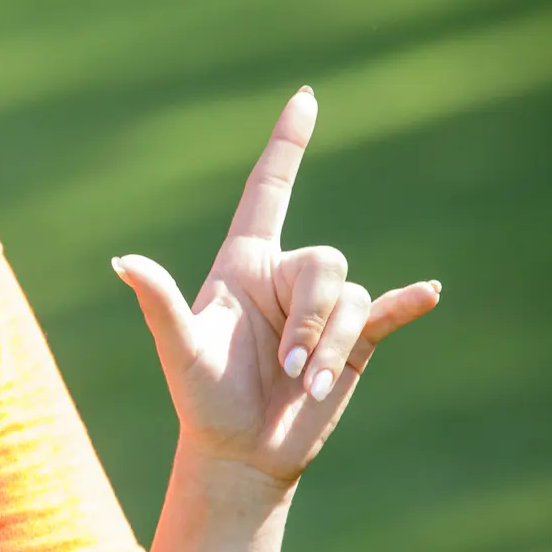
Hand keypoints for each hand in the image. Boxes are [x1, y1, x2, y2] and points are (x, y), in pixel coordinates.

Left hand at [114, 87, 439, 491]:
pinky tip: (428, 294)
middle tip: (288, 367)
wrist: (241, 453)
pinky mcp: (356, 341)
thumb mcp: (180, 349)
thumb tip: (123, 261)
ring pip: (351, 298)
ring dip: (332, 345)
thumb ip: (158, 302)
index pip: (271, 191)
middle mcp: (286, 278)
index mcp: (244, 265)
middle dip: (312, 318)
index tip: (305, 98)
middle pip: (326, 261)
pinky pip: (388, 310)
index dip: (287, 145)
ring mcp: (322, 310)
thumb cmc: (201, 398)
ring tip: (308, 386)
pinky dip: (408, 302)